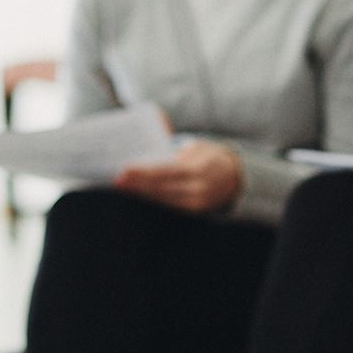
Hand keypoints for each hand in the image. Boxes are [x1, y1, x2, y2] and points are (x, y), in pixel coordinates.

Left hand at [114, 140, 241, 212]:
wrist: (235, 177)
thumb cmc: (209, 156)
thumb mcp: (196, 146)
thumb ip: (174, 146)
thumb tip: (149, 140)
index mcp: (199, 169)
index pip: (166, 172)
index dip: (143, 173)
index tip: (124, 171)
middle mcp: (198, 189)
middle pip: (161, 188)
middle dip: (137, 185)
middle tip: (117, 180)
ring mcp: (197, 203)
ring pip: (162, 198)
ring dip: (141, 192)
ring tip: (123, 186)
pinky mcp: (194, 211)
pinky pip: (169, 204)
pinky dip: (153, 197)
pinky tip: (140, 192)